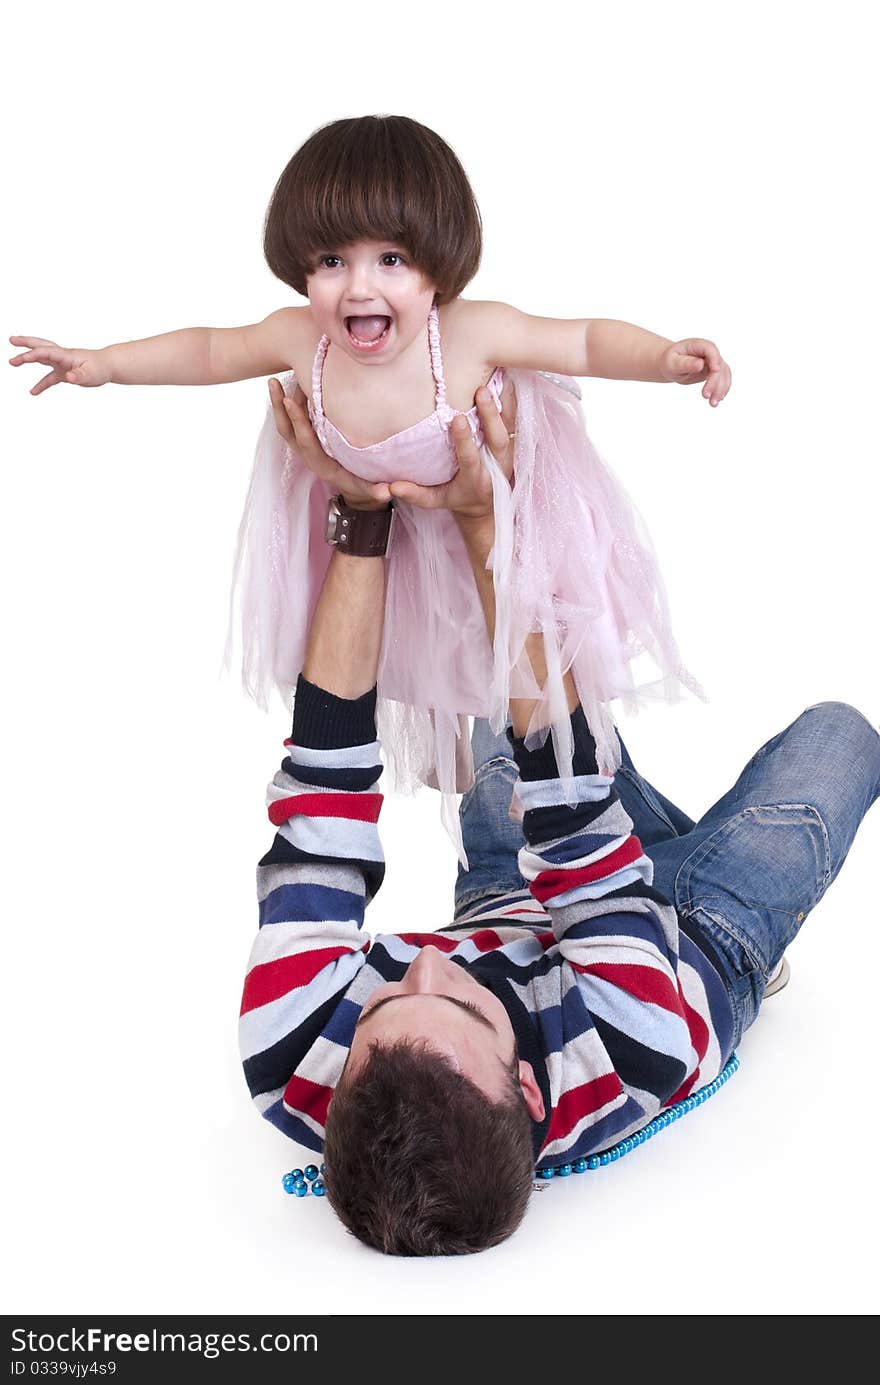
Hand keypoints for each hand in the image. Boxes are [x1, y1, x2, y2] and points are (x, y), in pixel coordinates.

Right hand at [8, 336, 111, 394]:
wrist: (109, 366)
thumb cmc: (101, 367)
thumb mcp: (91, 374)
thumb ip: (79, 375)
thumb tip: (69, 377)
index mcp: (65, 355)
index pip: (45, 353)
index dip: (31, 355)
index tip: (20, 359)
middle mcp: (61, 357)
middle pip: (40, 346)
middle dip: (25, 343)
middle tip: (11, 341)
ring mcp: (62, 364)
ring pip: (41, 358)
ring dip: (28, 357)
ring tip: (14, 361)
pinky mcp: (65, 373)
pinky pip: (50, 378)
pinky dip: (41, 384)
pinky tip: (33, 392)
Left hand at [267, 377, 390, 509]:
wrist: (352, 488)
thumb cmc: (361, 484)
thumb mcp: (368, 489)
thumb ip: (376, 490)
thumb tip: (387, 493)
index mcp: (321, 465)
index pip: (306, 441)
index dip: (298, 421)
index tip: (290, 400)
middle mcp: (308, 455)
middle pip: (287, 430)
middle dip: (279, 407)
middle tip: (274, 383)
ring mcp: (304, 446)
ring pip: (286, 424)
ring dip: (279, 403)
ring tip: (275, 380)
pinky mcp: (305, 438)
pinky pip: (292, 421)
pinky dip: (288, 404)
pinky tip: (290, 384)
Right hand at [388, 379, 516, 520]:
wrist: (488, 503)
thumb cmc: (459, 498)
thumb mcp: (437, 501)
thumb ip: (416, 495)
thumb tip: (393, 487)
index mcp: (476, 479)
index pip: (470, 458)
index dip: (464, 440)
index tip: (456, 419)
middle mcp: (497, 464)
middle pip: (498, 438)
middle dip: (491, 414)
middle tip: (481, 390)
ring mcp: (507, 451)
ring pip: (510, 424)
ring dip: (504, 400)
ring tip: (496, 375)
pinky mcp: (512, 440)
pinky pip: (514, 415)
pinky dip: (510, 395)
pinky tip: (504, 374)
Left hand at [659, 338, 731, 405]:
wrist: (672, 365)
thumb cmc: (670, 361)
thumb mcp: (673, 363)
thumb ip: (686, 363)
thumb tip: (700, 364)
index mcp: (698, 345)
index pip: (710, 350)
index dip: (714, 359)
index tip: (715, 370)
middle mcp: (709, 352)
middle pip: (718, 365)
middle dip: (714, 381)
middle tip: (705, 396)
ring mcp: (714, 362)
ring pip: (723, 374)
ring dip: (720, 389)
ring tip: (713, 404)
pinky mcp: (715, 371)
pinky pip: (722, 380)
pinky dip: (721, 390)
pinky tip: (717, 400)